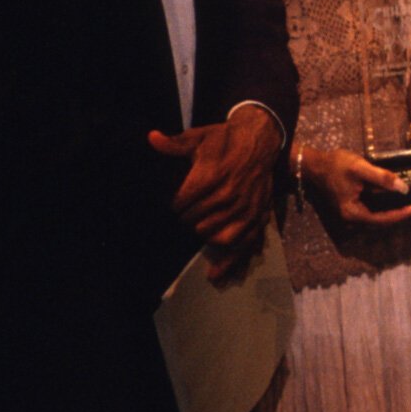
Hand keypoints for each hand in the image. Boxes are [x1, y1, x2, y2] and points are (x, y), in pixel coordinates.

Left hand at [150, 110, 282, 276]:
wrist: (259, 140)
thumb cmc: (224, 139)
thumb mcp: (199, 137)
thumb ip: (174, 144)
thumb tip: (151, 138)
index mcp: (211, 177)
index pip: (181, 204)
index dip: (173, 204)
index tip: (174, 201)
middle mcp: (229, 196)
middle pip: (195, 222)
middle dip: (187, 219)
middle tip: (187, 211)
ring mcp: (245, 209)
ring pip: (216, 236)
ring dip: (204, 234)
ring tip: (199, 226)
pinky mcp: (257, 217)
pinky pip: (244, 245)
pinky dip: (230, 262)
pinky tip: (215, 274)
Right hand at [296, 145, 410, 227]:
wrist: (317, 164)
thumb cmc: (336, 165)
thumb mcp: (360, 168)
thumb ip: (382, 178)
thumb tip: (403, 188)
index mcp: (353, 212)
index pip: (382, 219)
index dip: (401, 215)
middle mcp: (352, 218)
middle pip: (382, 221)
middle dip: (401, 215)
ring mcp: (353, 213)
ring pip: (379, 218)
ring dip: (396, 213)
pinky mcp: (354, 207)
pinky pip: (374, 212)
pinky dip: (387, 208)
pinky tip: (398, 200)